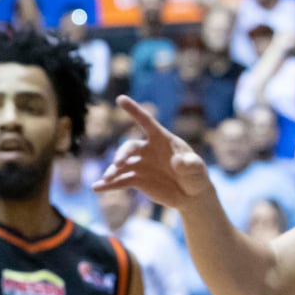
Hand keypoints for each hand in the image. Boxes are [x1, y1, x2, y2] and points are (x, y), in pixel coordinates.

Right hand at [93, 96, 213, 211]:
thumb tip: (179, 162)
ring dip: (112, 171)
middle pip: (130, 147)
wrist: (191, 195)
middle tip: (118, 164)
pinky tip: (97, 188)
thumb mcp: (197, 170)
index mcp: (162, 140)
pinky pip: (120, 181)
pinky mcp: (137, 179)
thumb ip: (190, 164)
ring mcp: (140, 164)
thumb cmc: (196, 176)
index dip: (134, 110)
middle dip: (122, 154)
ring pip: (121, 165)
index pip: (147, 122)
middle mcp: (147, 150)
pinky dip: (108, 185)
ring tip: (106, 179)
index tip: (120, 99)